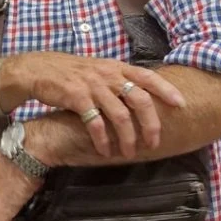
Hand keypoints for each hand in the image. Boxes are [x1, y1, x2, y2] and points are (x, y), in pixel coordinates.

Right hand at [2, 52, 184, 158]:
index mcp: (116, 67)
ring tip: (129, 153)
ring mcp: (92, 85)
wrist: (38, 69)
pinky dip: (103, 140)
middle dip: (151, 125)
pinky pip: (96, 123)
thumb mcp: (98, 70)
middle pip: (140, 100)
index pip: (148, 76)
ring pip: (120, 115)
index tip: (182, 105)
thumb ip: (118, 79)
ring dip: (128, 138)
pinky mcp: (76, 97)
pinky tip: (104, 151)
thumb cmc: (71, 73)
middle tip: (154, 143)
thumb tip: (142, 96)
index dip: (166, 90)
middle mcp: (108, 74)